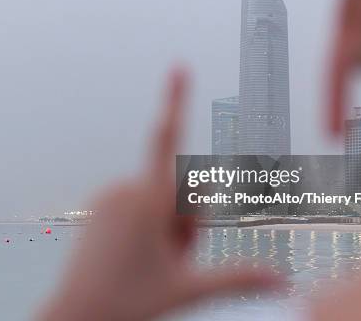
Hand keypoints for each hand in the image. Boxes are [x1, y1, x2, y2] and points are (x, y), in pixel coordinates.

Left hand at [38, 69, 280, 320]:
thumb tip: (285, 280)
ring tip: (147, 261)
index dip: (177, 100)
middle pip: (179, 192)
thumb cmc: (128, 304)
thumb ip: (238, 279)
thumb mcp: (188, 290)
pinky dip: (145, 225)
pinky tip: (132, 253)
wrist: (75, 316)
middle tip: (168, 260)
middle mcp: (126, 188)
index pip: (168, 140)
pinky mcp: (99, 204)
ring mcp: (108, 195)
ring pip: (158, 201)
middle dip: (186, 224)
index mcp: (148, 201)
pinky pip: (136, 204)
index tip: (179, 66)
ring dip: (166, 229)